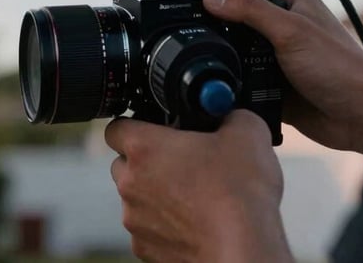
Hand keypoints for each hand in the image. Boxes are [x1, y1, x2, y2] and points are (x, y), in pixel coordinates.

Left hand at [105, 109, 294, 262]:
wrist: (245, 250)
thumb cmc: (238, 193)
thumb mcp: (246, 131)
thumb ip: (230, 113)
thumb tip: (230, 113)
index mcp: (144, 148)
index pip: (116, 127)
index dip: (136, 124)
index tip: (157, 127)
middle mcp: (131, 185)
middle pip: (123, 163)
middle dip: (146, 159)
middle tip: (180, 158)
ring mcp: (136, 221)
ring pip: (136, 198)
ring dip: (156, 193)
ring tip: (194, 192)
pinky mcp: (147, 251)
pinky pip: (148, 228)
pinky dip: (165, 223)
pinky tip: (195, 220)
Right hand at [202, 0, 362, 159]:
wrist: (362, 117)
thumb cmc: (340, 67)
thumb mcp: (290, 31)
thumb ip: (251, 10)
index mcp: (292, 2)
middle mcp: (286, 26)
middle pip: (241, 18)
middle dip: (219, 25)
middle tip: (193, 31)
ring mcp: (282, 57)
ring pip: (242, 52)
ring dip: (228, 57)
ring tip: (208, 60)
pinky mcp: (278, 86)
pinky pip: (248, 81)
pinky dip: (237, 84)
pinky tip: (225, 87)